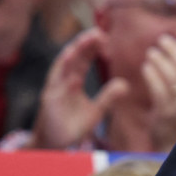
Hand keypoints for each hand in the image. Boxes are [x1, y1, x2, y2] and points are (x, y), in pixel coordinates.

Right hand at [31, 28, 128, 147]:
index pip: (84, 59)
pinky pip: (55, 78)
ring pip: (65, 63)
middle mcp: (64, 80)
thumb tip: (126, 84)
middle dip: (86, 43)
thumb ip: (108, 97)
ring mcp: (55, 86)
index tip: (105, 37)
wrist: (54, 144)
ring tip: (88, 37)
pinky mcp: (49, 95)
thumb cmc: (72, 126)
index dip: (93, 48)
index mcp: (74, 80)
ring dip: (76, 49)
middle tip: (100, 31)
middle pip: (75, 57)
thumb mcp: (95, 112)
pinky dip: (62, 65)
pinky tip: (70, 54)